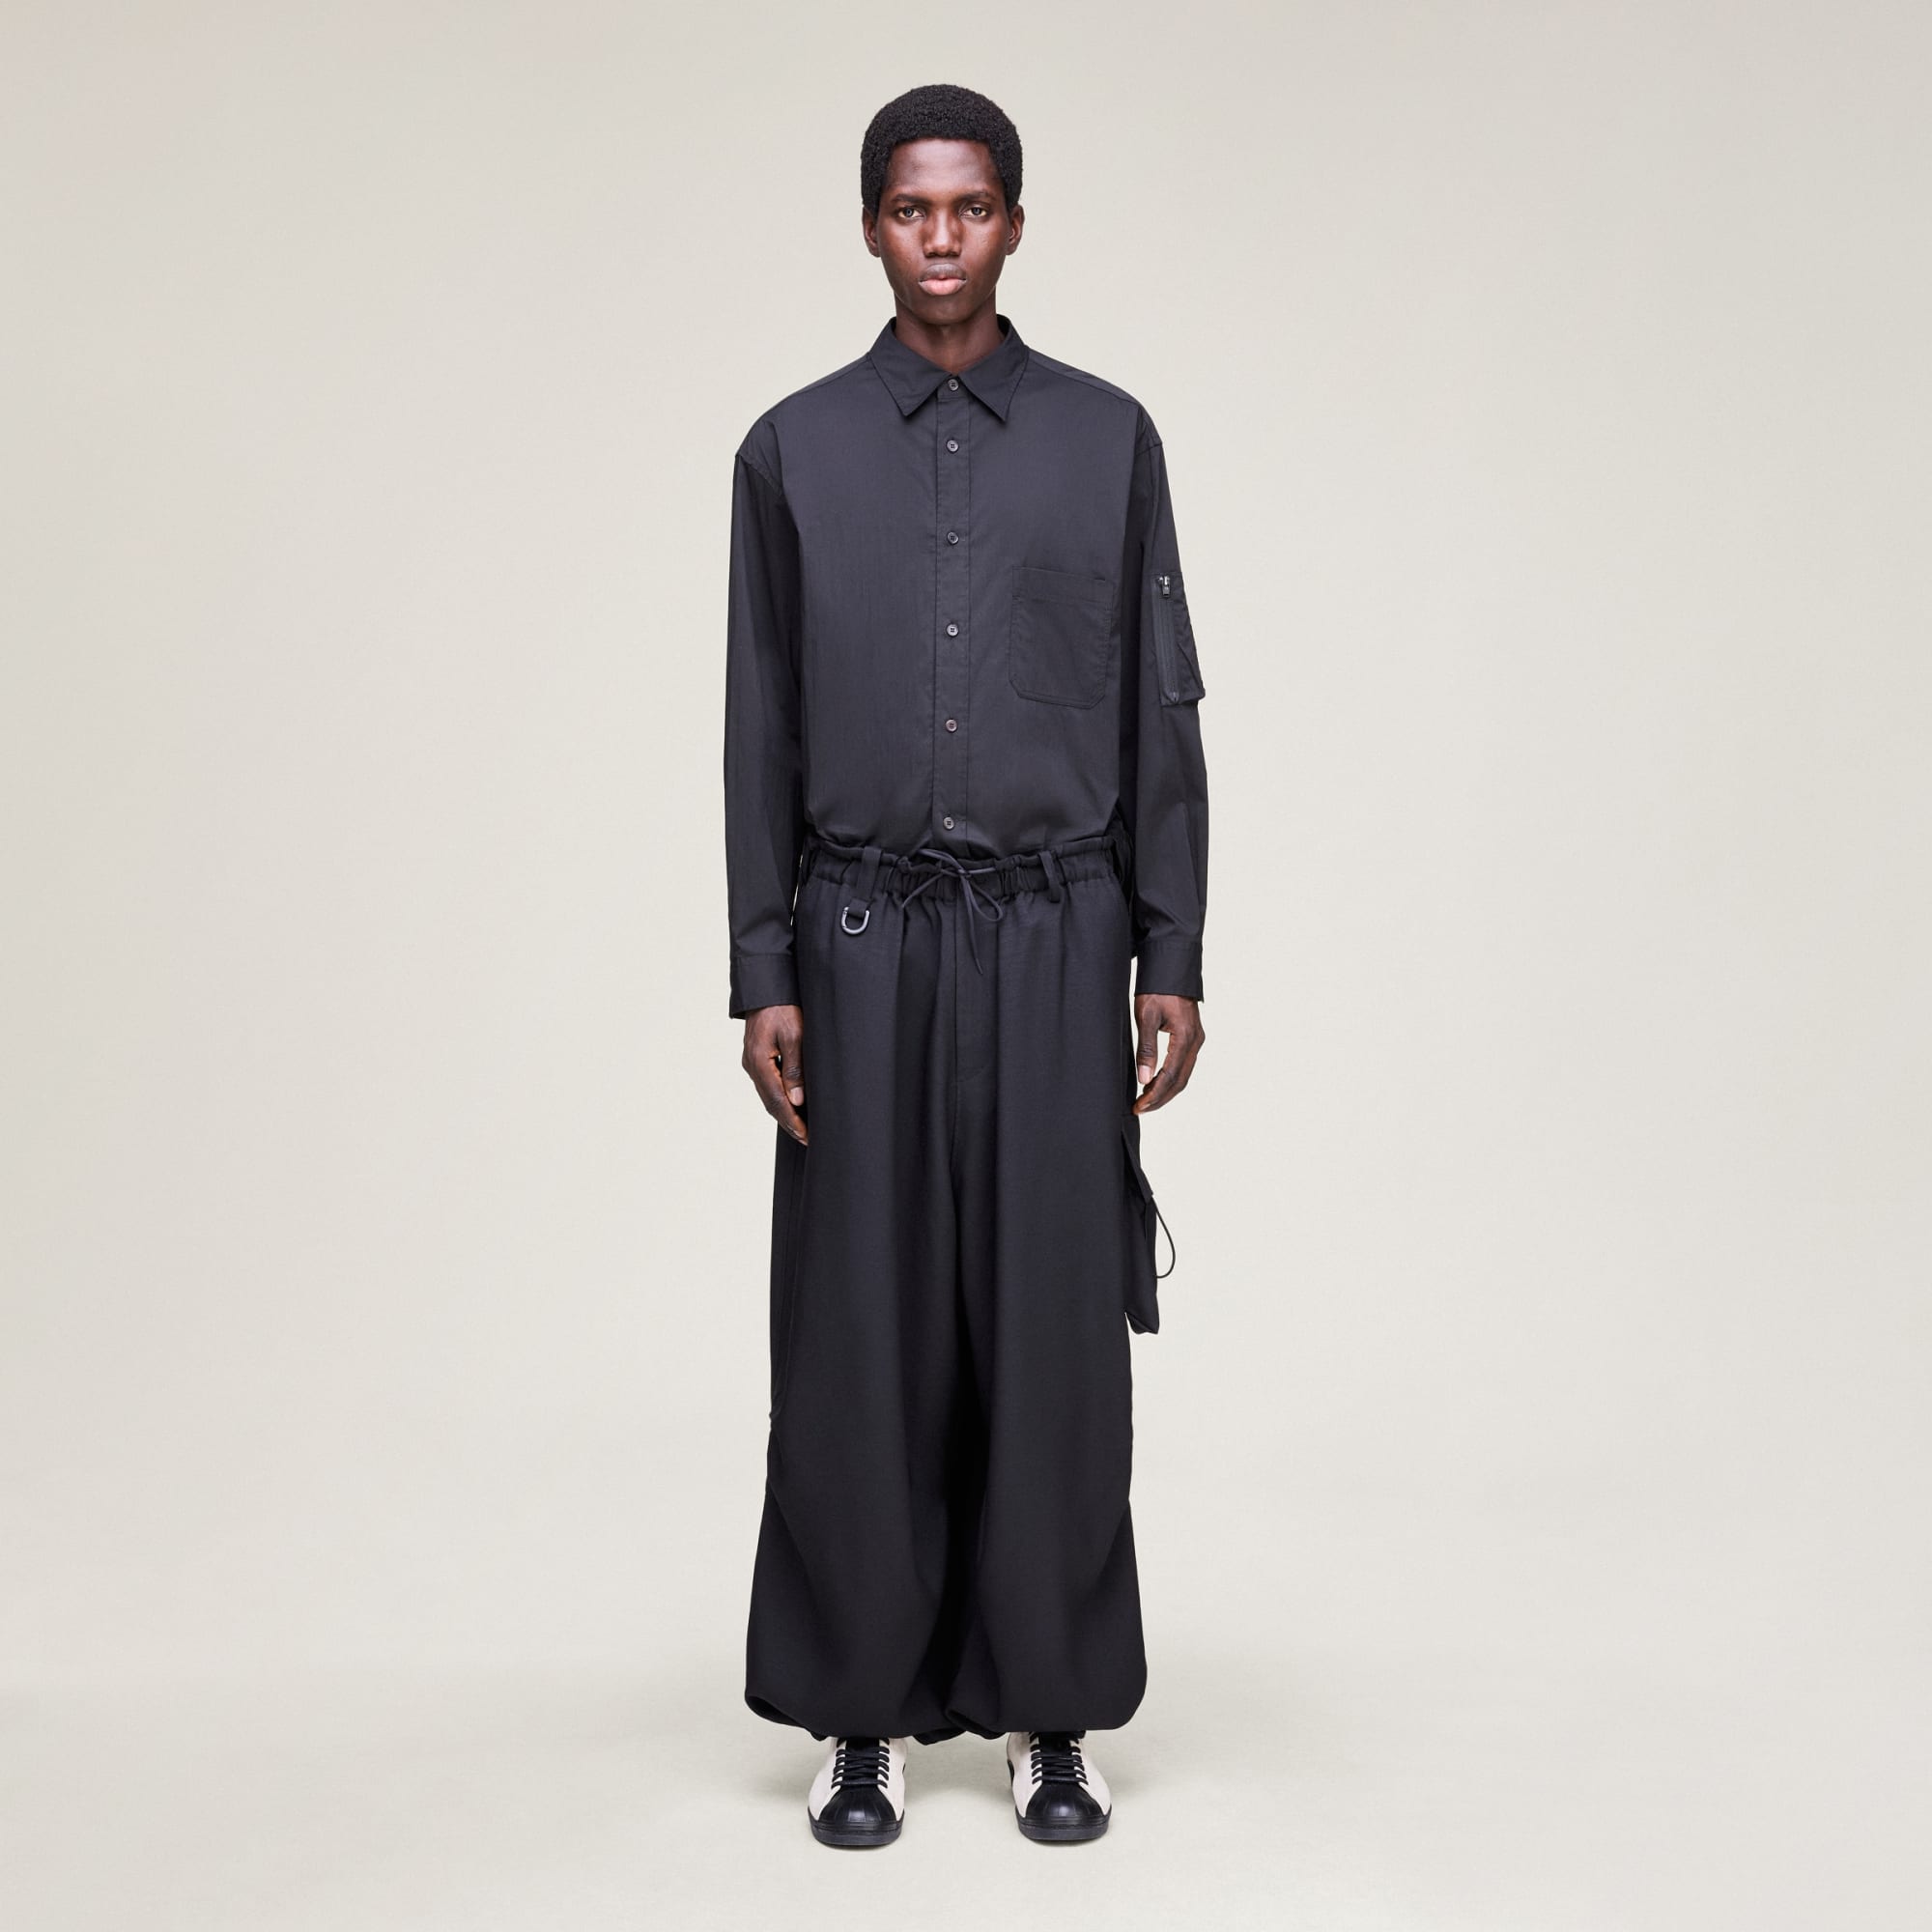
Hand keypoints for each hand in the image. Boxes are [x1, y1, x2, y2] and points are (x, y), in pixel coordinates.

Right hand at [742, 1004, 807, 1143]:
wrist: (766, 988)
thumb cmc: (783, 1008)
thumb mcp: (794, 1035)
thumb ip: (795, 1068)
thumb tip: (796, 1100)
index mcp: (759, 1062)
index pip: (777, 1101)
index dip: (793, 1121)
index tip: (807, 1136)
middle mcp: (752, 1066)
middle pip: (770, 1103)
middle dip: (789, 1123)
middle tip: (807, 1139)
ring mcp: (751, 1063)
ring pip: (767, 1096)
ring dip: (784, 1114)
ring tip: (801, 1128)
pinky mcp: (756, 1058)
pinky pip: (767, 1086)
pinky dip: (778, 1099)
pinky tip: (791, 1105)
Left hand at [1132, 992, 1203, 1112]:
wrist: (1171, 968)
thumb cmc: (1157, 989)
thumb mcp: (1146, 1016)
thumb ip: (1146, 1048)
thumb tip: (1145, 1079)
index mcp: (1185, 1037)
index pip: (1171, 1075)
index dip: (1155, 1094)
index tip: (1139, 1106)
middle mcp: (1196, 1041)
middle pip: (1180, 1080)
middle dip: (1161, 1098)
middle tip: (1140, 1109)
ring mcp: (1196, 1039)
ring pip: (1184, 1075)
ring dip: (1166, 1090)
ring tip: (1146, 1100)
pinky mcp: (1192, 1037)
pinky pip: (1184, 1065)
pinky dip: (1171, 1079)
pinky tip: (1156, 1083)